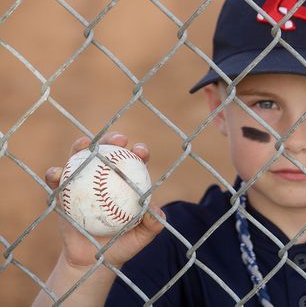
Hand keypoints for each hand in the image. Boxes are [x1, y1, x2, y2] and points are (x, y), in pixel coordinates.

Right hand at [46, 132, 164, 269]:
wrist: (92, 262)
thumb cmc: (121, 245)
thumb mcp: (141, 237)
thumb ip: (152, 225)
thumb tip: (155, 210)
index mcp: (125, 184)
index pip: (134, 163)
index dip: (139, 152)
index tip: (141, 151)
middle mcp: (103, 178)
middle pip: (108, 152)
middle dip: (113, 139)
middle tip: (119, 140)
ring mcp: (82, 183)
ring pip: (80, 158)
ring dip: (82, 146)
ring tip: (85, 145)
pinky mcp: (62, 192)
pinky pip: (56, 180)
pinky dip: (55, 174)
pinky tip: (57, 173)